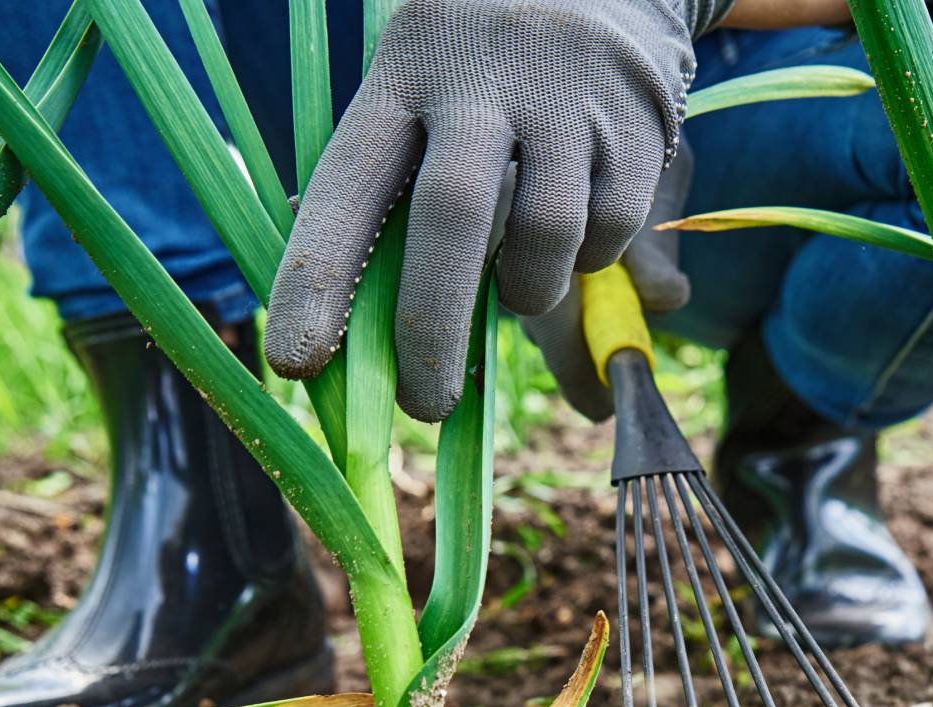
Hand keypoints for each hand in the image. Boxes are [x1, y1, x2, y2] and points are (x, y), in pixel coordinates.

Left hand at [264, 0, 726, 422]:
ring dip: (528, 290)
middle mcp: (477, 82)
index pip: (345, 186)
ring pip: (544, 236)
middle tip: (425, 406)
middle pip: (451, 218)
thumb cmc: (489, 74)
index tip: (298, 363)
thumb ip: (419, 222)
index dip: (317, 278)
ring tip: (522, 288)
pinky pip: (609, 228)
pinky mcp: (634, 122)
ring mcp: (561, 99)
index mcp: (399, 81)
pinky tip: (581, 231)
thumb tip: (418, 353)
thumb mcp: (433, 111)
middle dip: (432, 328)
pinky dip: (592, 255)